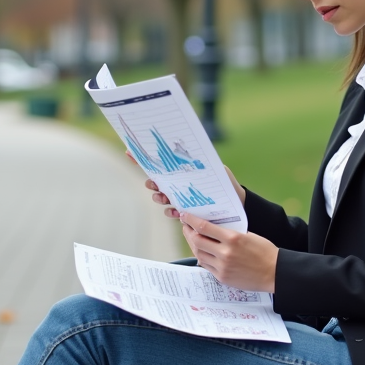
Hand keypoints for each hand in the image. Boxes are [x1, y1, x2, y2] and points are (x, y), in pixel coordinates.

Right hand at [128, 151, 245, 216]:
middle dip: (150, 182)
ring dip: (158, 197)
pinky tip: (176, 212)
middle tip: (152, 183)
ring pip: (161, 197)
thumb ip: (202, 161)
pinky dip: (171, 213)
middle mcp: (176, 183)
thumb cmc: (224, 183)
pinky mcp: (184, 212)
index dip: (142, 158)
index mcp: (180, 170)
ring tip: (163, 197)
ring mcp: (179, 198)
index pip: (159, 163)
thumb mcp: (215, 168)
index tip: (129, 152)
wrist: (235, 203)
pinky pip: (171, 213)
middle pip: (155, 181)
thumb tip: (191, 151)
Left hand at [180, 211, 276, 292]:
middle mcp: (225, 253)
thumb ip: (228, 233)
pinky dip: (203, 258)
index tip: (185, 216)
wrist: (274, 272)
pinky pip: (206, 266)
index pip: (205, 227)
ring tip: (193, 239)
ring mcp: (223, 267)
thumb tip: (211, 230)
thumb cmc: (264, 251)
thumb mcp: (247, 235)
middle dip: (188, 233)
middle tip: (186, 227)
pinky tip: (203, 253)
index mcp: (233, 238)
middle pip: (197, 241)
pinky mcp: (223, 278)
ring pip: (199, 254)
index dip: (191, 221)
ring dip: (194, 246)